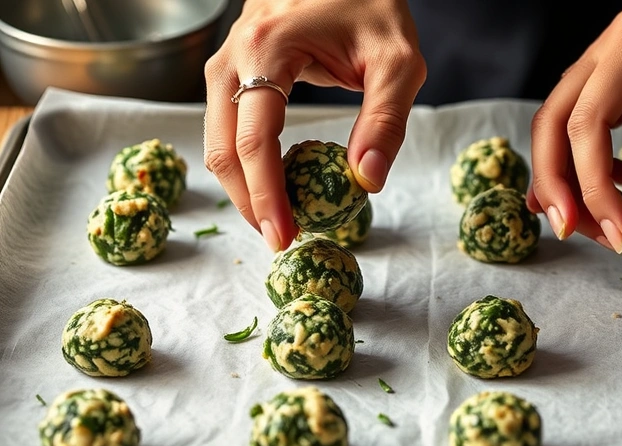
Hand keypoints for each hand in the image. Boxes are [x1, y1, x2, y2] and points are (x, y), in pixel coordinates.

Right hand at [203, 0, 425, 250]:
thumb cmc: (374, 7)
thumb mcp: (398, 62)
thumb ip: (386, 120)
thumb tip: (366, 181)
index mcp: (267, 49)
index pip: (254, 140)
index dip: (266, 195)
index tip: (285, 235)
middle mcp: (234, 56)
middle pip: (222, 148)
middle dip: (248, 201)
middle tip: (283, 239)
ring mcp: (226, 62)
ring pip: (216, 140)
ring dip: (243, 186)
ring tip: (281, 218)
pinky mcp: (232, 70)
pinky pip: (226, 126)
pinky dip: (245, 162)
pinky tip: (275, 185)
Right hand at [528, 0, 621, 256]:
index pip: (589, 123)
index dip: (594, 188)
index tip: (620, 235)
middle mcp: (613, 40)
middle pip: (553, 119)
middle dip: (556, 183)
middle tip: (575, 234)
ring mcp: (611, 50)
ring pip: (559, 117)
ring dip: (564, 173)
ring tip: (593, 221)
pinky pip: (585, 114)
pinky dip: (587, 156)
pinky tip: (618, 183)